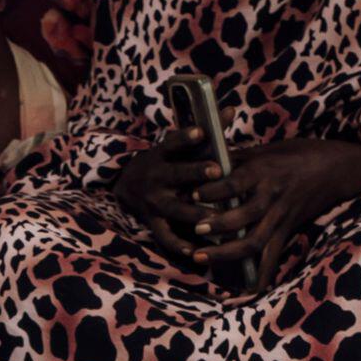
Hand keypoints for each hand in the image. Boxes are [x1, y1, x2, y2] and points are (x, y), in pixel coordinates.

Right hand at [110, 135, 233, 269]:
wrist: (127, 184)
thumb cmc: (167, 162)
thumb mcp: (179, 145)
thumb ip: (208, 129)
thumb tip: (233, 108)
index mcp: (163, 154)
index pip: (174, 142)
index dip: (187, 137)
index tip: (201, 131)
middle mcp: (158, 177)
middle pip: (177, 174)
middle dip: (196, 172)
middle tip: (216, 170)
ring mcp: (155, 201)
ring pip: (175, 208)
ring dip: (194, 213)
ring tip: (214, 218)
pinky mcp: (153, 222)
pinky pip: (166, 236)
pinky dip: (179, 245)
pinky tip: (196, 251)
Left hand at [180, 137, 360, 286]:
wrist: (337, 168)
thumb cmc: (299, 153)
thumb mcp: (267, 149)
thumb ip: (237, 158)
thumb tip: (205, 160)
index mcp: (264, 171)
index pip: (232, 184)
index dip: (211, 191)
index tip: (191, 194)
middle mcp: (271, 196)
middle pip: (241, 216)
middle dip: (216, 225)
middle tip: (195, 228)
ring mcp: (280, 216)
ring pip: (253, 241)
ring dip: (226, 252)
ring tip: (200, 256)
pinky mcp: (288, 230)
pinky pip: (273, 256)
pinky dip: (261, 275)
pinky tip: (245, 290)